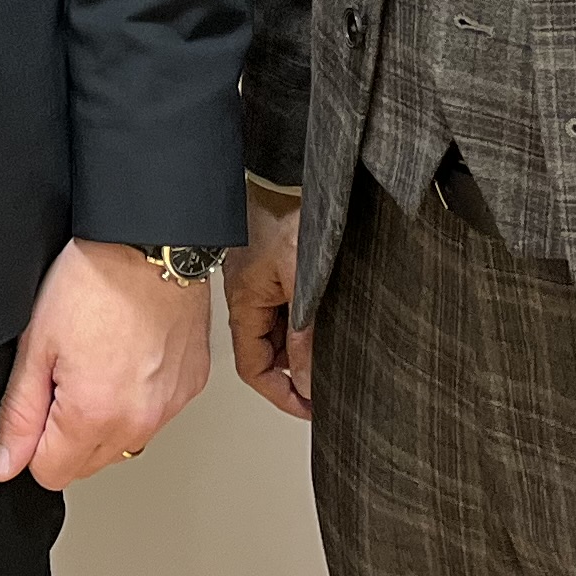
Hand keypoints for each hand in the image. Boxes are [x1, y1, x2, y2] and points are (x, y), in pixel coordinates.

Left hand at [0, 239, 211, 490]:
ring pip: (123, 443)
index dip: (32, 442)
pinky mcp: (190, 388)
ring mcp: (170, 407)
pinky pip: (153, 416)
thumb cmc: (93, 280)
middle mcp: (139, 422)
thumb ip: (19, 414)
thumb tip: (4, 464)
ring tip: (97, 362)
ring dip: (103, 419)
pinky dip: (136, 398)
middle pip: (88, 465)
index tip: (36, 400)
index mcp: (94, 416)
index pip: (50, 474)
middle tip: (64, 373)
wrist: (151, 241)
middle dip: (66, 434)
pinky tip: (126, 358)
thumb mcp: (36, 344)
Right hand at [225, 184, 312, 421]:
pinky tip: (325, 319)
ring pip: (277, 328)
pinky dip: (303, 320)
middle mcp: (246, 293)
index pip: (254, 367)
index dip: (282, 393)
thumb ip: (305, 335)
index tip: (311, 407)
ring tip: (331, 353)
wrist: (287, 167)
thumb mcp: (303, 283)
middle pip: (265, 351)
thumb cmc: (288, 213)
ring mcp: (258, 278)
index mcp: (244, 302)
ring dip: (300, 345)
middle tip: (327, 384)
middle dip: (294, 371)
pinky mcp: (272, 263)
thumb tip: (308, 379)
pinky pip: (284, 304)